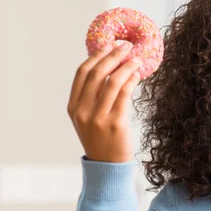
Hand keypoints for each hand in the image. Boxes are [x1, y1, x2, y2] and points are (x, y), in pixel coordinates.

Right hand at [67, 42, 141, 162]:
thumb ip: (92, 97)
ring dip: (125, 66)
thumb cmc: (102, 138)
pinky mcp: (115, 123)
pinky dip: (132, 80)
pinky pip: (124, 94)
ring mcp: (98, 117)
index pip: (82, 73)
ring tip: (136, 58)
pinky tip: (138, 74)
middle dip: (112, 55)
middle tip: (125, 46)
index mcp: (73, 107)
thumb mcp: (88, 118)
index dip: (96, 56)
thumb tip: (108, 68)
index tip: (108, 45)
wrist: (107, 165)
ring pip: (112, 81)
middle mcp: (82, 111)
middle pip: (97, 73)